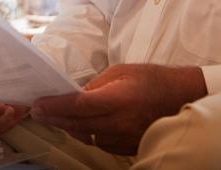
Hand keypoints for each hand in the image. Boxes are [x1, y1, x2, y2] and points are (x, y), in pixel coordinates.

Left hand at [30, 64, 206, 154]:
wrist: (183, 98)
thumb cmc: (152, 79)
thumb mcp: (121, 72)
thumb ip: (95, 85)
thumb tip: (74, 96)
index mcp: (118, 99)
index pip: (78, 105)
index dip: (55, 106)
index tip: (37, 105)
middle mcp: (121, 123)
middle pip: (78, 124)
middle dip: (54, 118)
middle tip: (37, 112)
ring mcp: (125, 138)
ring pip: (87, 136)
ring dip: (70, 126)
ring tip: (56, 116)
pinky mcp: (129, 147)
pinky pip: (101, 143)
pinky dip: (89, 134)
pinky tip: (82, 124)